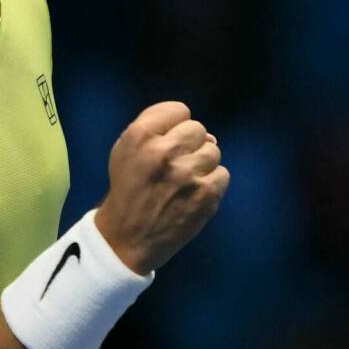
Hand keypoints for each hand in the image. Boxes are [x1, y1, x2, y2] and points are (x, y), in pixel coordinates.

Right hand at [93, 101, 229, 274]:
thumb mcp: (126, 149)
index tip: (167, 144)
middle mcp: (163, 152)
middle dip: (189, 145)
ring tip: (183, 181)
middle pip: (198, 129)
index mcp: (140, 136)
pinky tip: (193, 195)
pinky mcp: (205, 196)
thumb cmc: (129, 188)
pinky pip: (222, 174)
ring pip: (213, 151)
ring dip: (202, 164)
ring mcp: (187, 175)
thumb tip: (206, 134)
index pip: (179, 110)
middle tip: (174, 166)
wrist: (128, 238)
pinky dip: (211, 184)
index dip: (174, 127)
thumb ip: (157, 127)